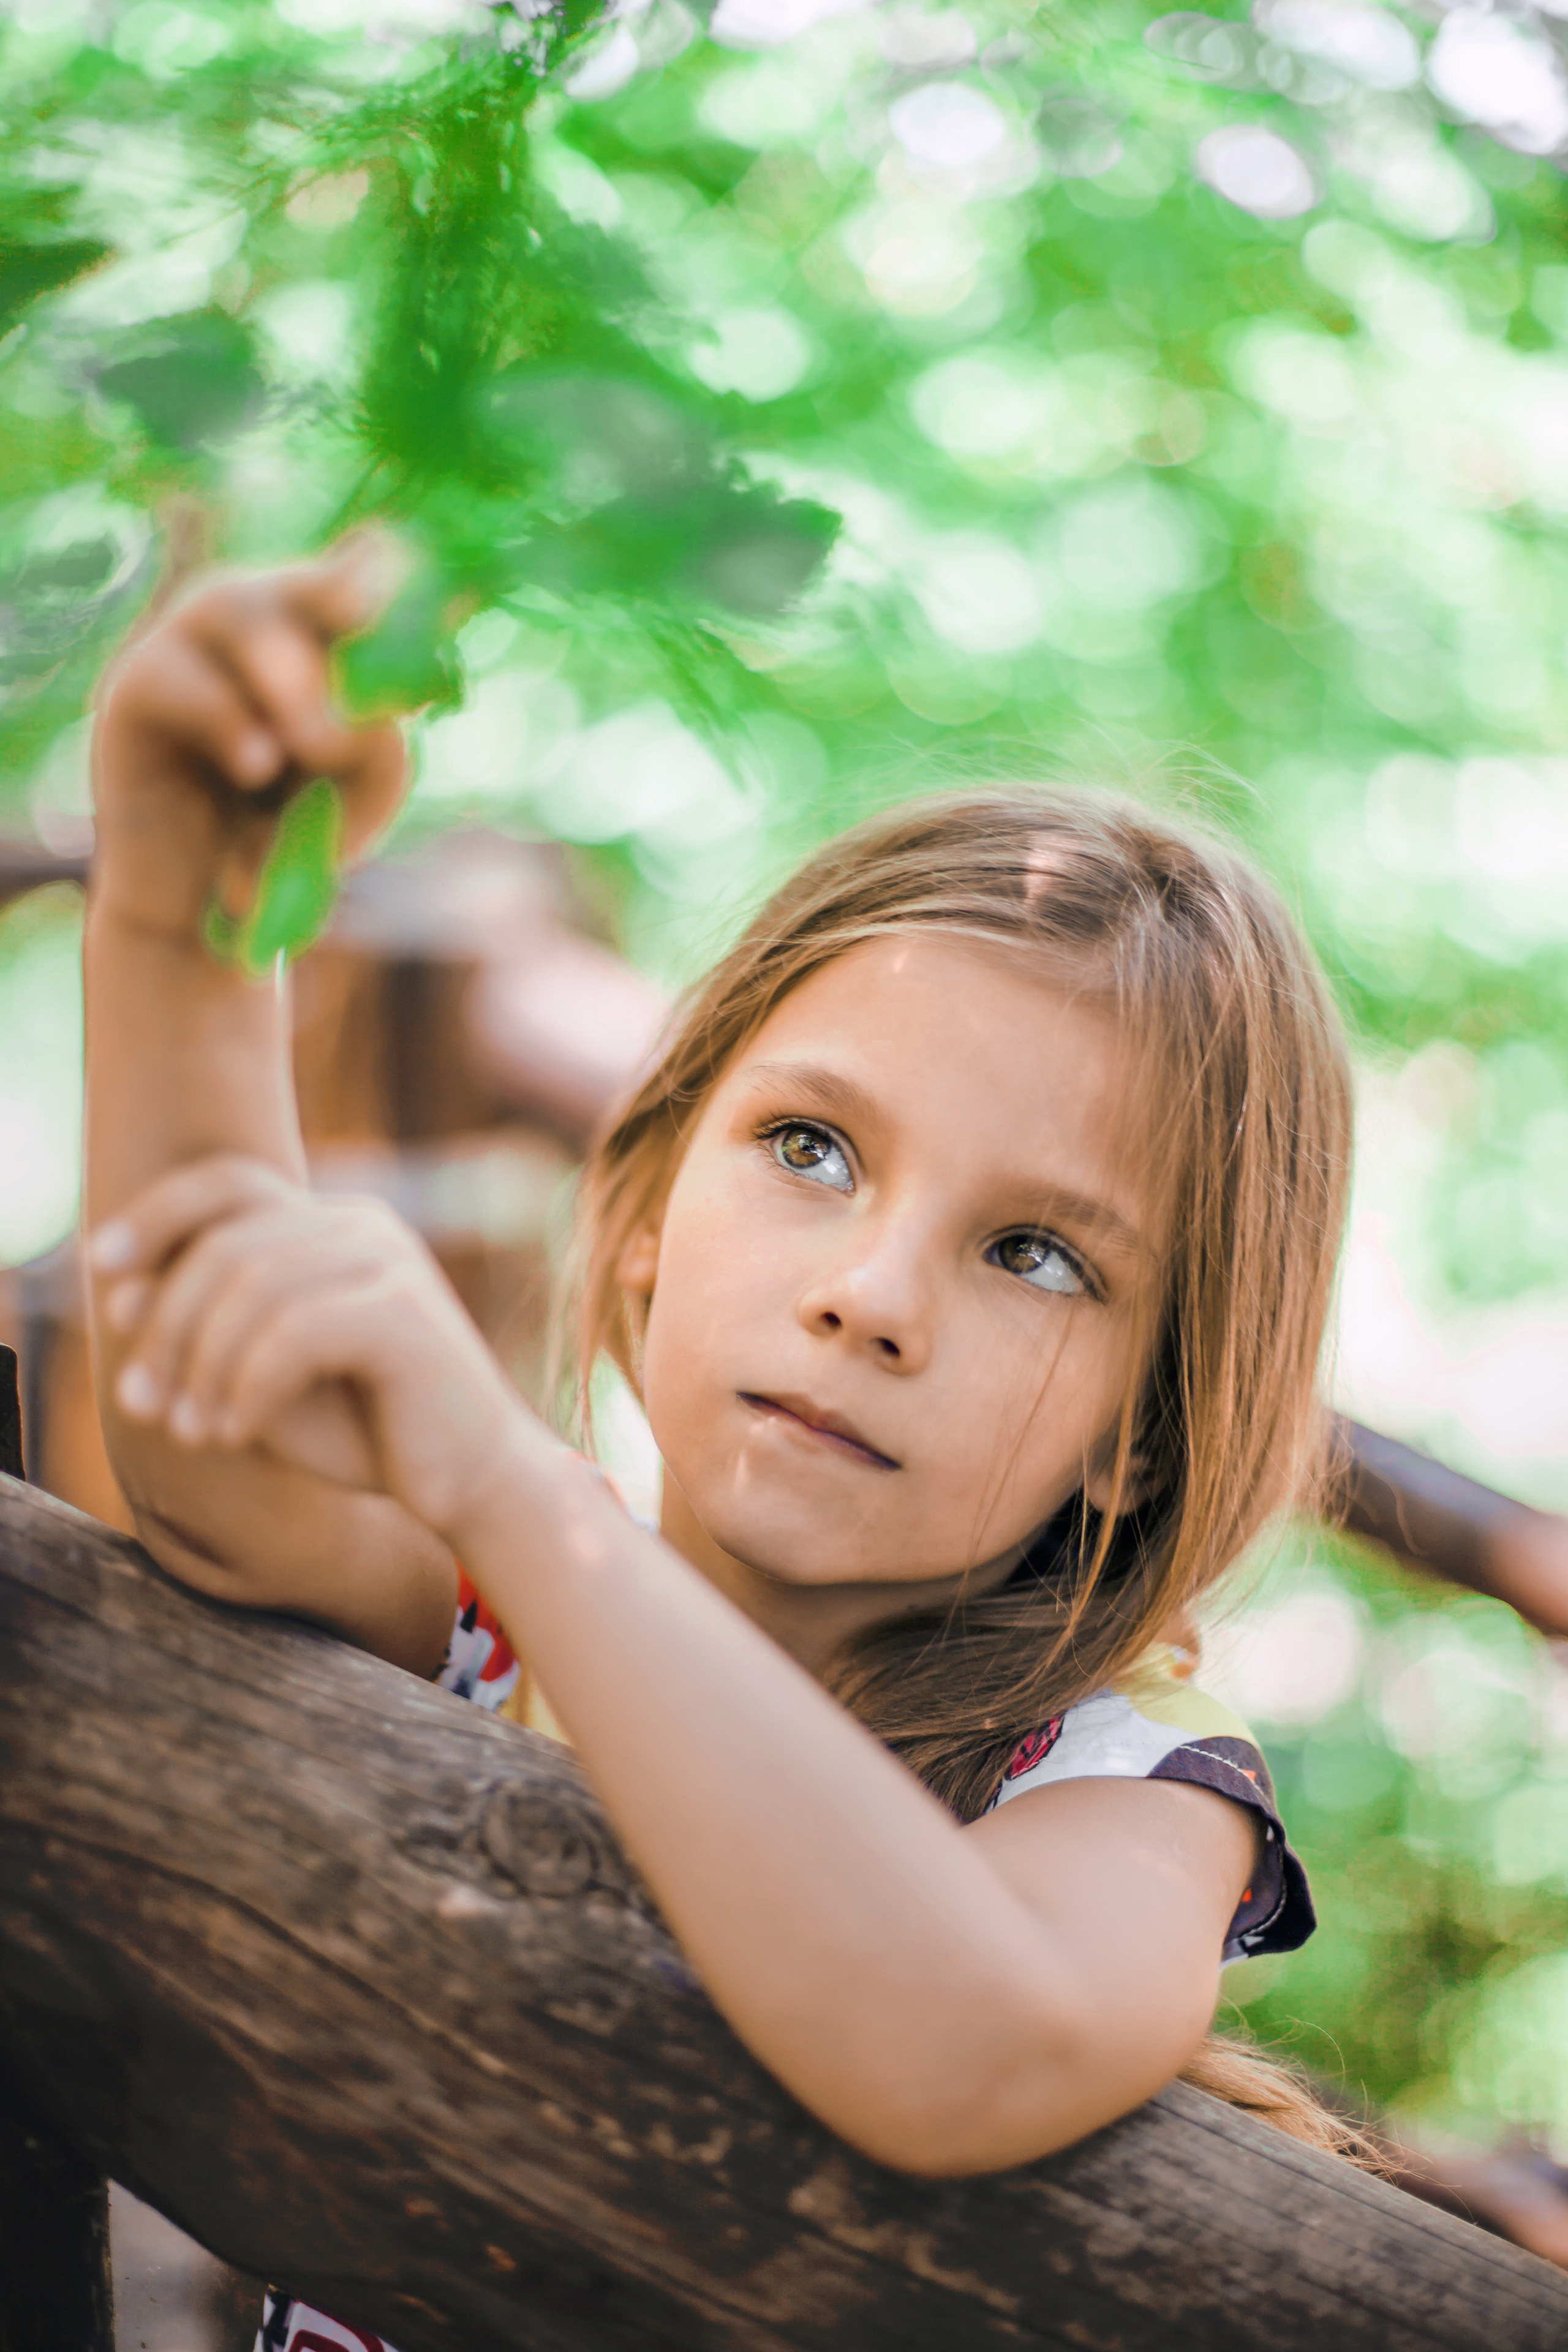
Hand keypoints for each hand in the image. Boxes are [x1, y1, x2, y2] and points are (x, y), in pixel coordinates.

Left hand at [90, 1156, 536, 1537]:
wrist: (471, 1486)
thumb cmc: (368, 1433)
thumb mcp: (264, 1379)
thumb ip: (206, 1337)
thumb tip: (122, 1304)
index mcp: (333, 1226)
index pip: (231, 1183)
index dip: (157, 1214)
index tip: (101, 1268)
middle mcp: (364, 1226)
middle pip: (227, 1241)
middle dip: (168, 1324)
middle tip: (141, 1403)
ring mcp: (390, 1262)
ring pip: (254, 1285)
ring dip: (202, 1366)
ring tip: (189, 1431)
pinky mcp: (405, 1315)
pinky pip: (294, 1333)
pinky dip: (247, 1387)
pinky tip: (233, 1434)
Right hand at [91, 538, 408, 944]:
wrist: (205, 905)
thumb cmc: (289, 833)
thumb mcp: (358, 796)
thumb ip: (377, 747)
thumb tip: (353, 717)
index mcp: (323, 625)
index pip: (370, 567)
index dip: (403, 573)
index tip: (450, 597)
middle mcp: (257, 610)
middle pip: (310, 580)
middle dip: (353, 612)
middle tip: (384, 682)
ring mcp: (188, 637)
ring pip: (241, 610)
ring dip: (294, 682)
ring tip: (321, 748)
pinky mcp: (133, 685)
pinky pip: (184, 681)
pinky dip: (231, 725)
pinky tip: (257, 766)